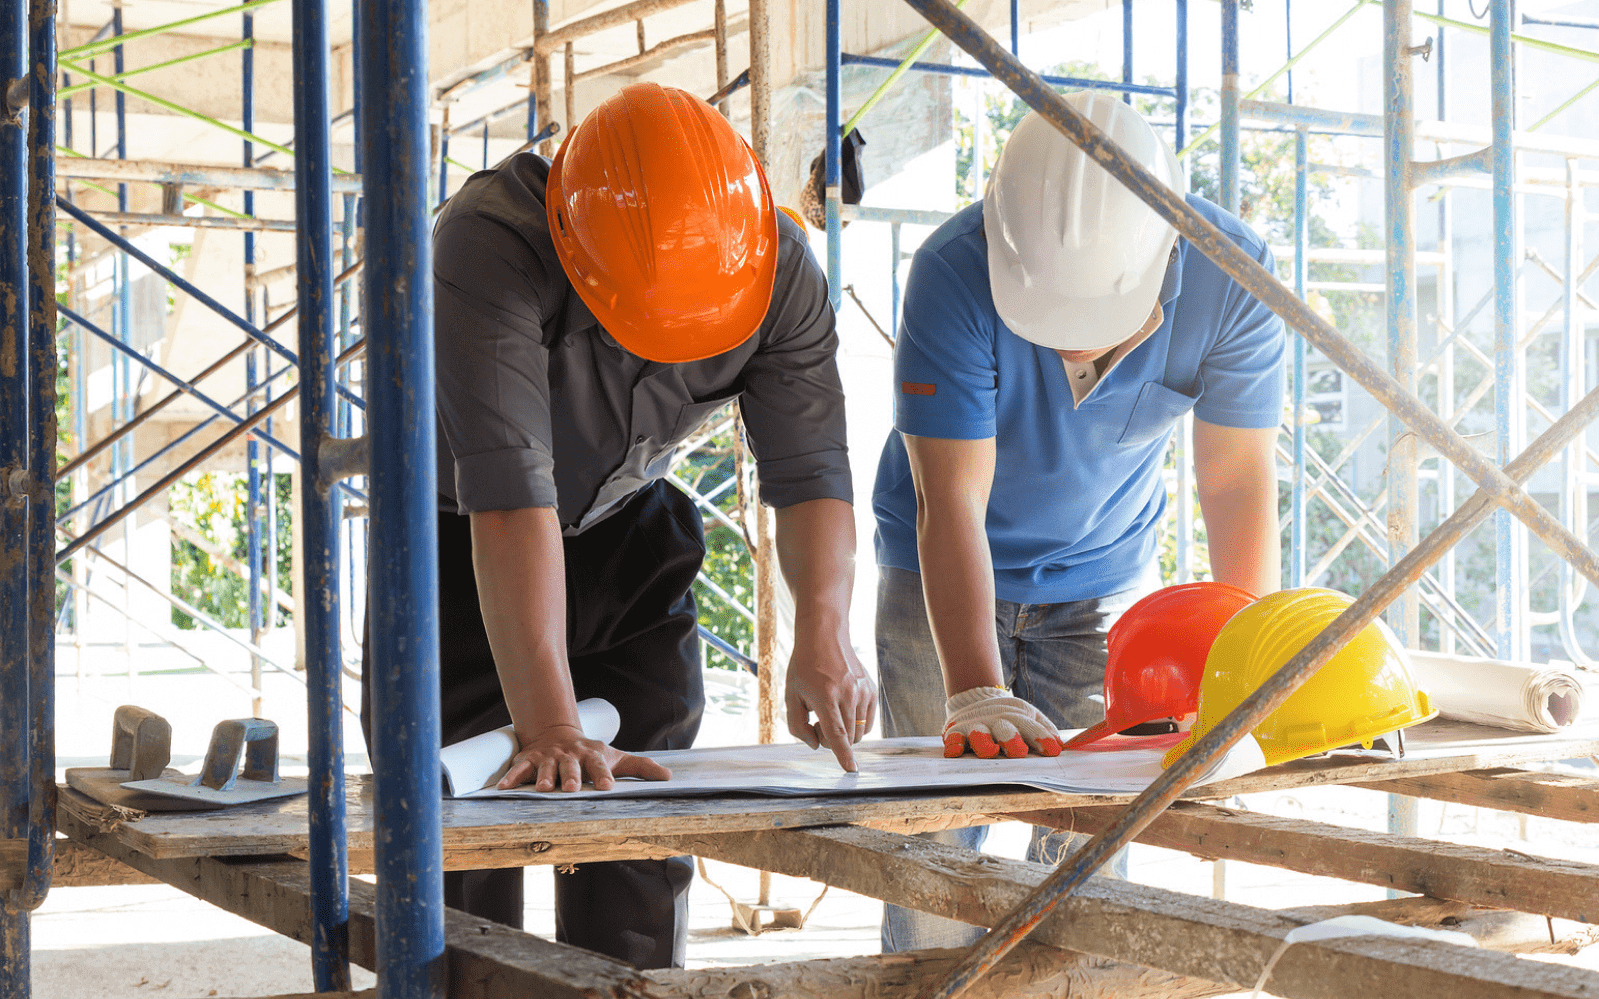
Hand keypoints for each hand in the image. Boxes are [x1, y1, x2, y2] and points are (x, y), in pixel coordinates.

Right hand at [497, 724, 670, 791]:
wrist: (556, 733)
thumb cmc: (590, 754)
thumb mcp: (616, 757)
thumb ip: (641, 767)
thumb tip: (670, 777)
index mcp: (592, 756)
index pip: (600, 766)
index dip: (603, 775)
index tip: (608, 787)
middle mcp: (570, 756)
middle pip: (572, 768)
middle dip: (572, 777)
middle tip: (573, 789)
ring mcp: (549, 758)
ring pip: (546, 769)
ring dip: (545, 778)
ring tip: (544, 790)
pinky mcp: (529, 760)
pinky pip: (519, 769)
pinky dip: (511, 779)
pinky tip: (503, 789)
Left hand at [785, 627, 876, 772]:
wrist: (824, 638)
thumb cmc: (804, 667)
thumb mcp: (791, 695)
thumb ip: (797, 725)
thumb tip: (815, 744)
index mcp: (825, 697)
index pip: (837, 733)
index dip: (843, 755)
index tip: (851, 770)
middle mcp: (848, 695)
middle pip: (847, 737)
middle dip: (830, 739)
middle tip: (816, 721)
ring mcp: (863, 692)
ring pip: (859, 732)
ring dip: (844, 732)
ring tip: (830, 712)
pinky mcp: (871, 691)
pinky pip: (867, 722)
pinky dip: (855, 724)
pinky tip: (842, 709)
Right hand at [943, 686, 1062, 758]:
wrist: (977, 698)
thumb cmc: (1009, 719)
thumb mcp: (1030, 719)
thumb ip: (1045, 732)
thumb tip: (1061, 748)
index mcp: (1018, 717)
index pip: (1032, 728)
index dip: (1042, 738)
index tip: (1053, 751)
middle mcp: (997, 720)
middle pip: (1005, 728)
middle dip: (1012, 739)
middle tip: (1018, 752)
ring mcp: (976, 725)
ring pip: (979, 733)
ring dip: (984, 742)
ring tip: (989, 752)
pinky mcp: (956, 731)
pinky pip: (953, 737)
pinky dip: (953, 744)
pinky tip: (954, 752)